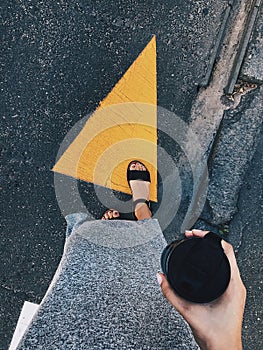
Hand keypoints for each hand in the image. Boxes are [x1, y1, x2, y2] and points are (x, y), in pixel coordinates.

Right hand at [157, 229, 245, 349]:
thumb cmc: (215, 335)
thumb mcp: (188, 311)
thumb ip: (170, 293)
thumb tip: (160, 277)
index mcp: (233, 285)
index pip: (226, 250)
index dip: (211, 238)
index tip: (197, 234)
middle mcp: (237, 285)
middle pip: (225, 252)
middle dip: (208, 241)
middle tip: (193, 236)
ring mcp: (236, 289)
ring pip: (226, 261)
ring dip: (211, 251)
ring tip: (197, 244)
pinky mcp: (232, 293)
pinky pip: (225, 270)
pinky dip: (213, 262)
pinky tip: (204, 262)